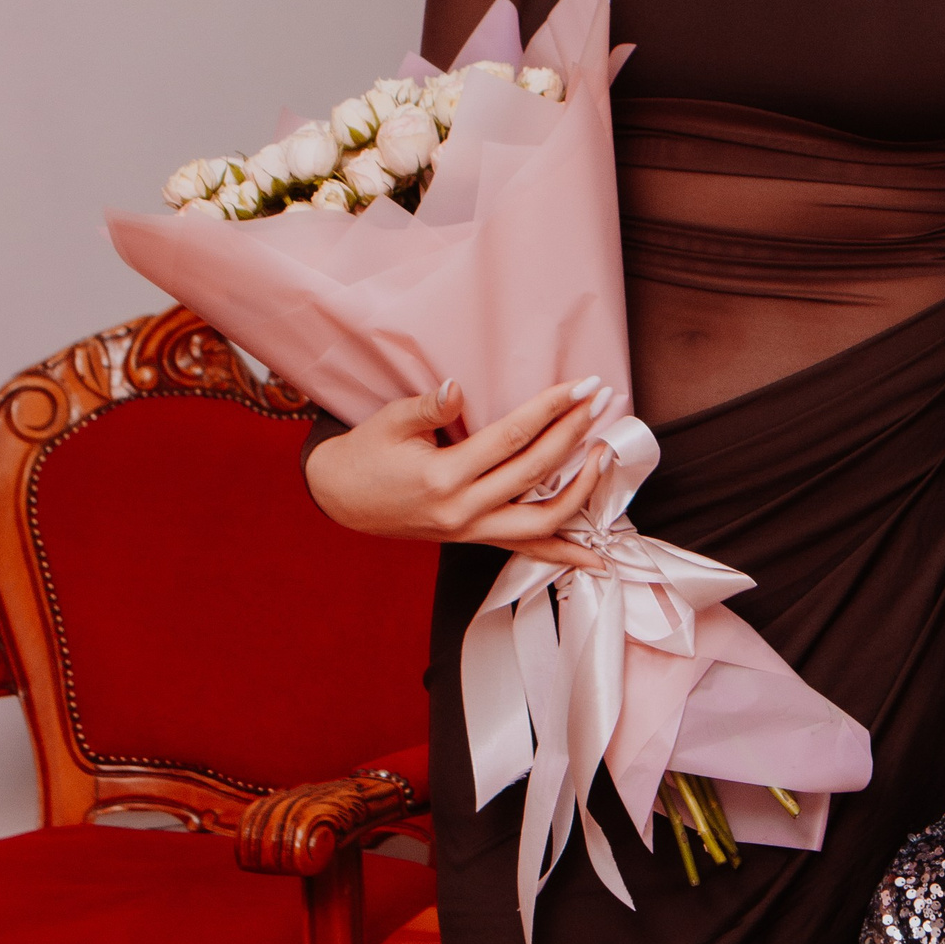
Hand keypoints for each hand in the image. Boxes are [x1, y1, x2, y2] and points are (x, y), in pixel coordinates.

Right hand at [305, 378, 614, 563]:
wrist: (340, 498)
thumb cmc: (365, 454)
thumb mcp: (389, 422)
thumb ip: (427, 407)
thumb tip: (457, 388)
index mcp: (442, 477)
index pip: (512, 437)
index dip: (551, 408)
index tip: (582, 386)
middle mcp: (463, 511)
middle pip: (536, 472)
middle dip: (575, 434)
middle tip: (602, 401)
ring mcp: (471, 531)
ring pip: (542, 522)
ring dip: (582, 491)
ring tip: (604, 458)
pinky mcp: (474, 540)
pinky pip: (526, 550)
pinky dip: (564, 553)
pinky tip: (597, 557)